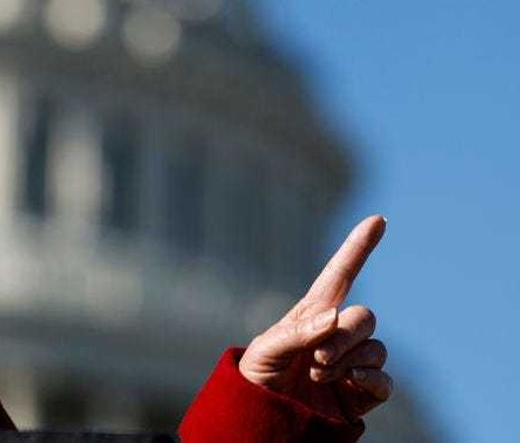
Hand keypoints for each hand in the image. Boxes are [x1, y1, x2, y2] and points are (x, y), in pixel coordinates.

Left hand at [238, 215, 392, 421]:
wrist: (261, 421)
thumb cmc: (256, 379)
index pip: (340, 275)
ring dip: (350, 359)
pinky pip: (384, 379)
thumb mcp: (265, 351)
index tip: (378, 219)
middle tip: (317, 359)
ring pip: (376, 347)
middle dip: (345, 336)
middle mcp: (336, 334)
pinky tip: (351, 383)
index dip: (358, 247)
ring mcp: (352, 362)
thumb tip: (334, 317)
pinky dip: (372, 379)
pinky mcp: (362, 392)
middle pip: (363, 317)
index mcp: (311, 314)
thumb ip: (298, 332)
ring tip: (319, 374)